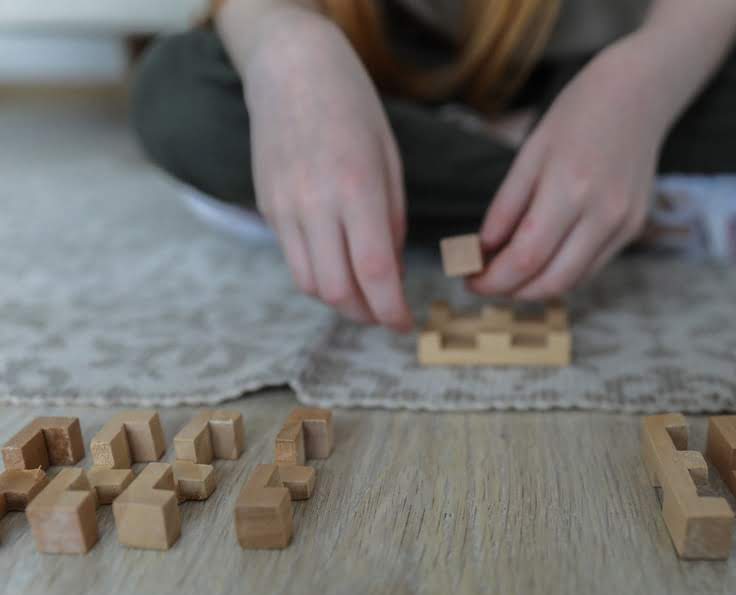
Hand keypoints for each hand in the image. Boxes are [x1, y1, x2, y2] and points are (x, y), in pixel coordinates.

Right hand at [244, 13, 411, 329]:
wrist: (291, 68)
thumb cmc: (353, 108)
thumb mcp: (390, 161)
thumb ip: (391, 222)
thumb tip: (392, 275)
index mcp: (356, 189)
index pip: (375, 272)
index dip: (392, 310)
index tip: (406, 324)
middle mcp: (315, 204)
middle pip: (337, 290)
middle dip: (366, 314)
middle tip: (387, 314)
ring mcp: (284, 207)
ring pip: (309, 284)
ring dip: (340, 301)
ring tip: (364, 295)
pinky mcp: (266, 206)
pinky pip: (293, 259)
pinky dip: (319, 275)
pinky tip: (339, 264)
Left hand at [469, 34, 681, 299]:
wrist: (638, 95)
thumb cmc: (577, 115)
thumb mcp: (529, 153)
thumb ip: (505, 207)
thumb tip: (482, 252)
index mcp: (570, 188)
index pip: (525, 258)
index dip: (493, 280)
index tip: (469, 280)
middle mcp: (603, 214)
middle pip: (551, 281)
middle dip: (511, 291)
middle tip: (484, 283)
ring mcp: (623, 225)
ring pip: (573, 282)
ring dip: (535, 288)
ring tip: (508, 273)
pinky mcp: (634, 229)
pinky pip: (592, 267)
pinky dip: (561, 273)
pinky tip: (541, 259)